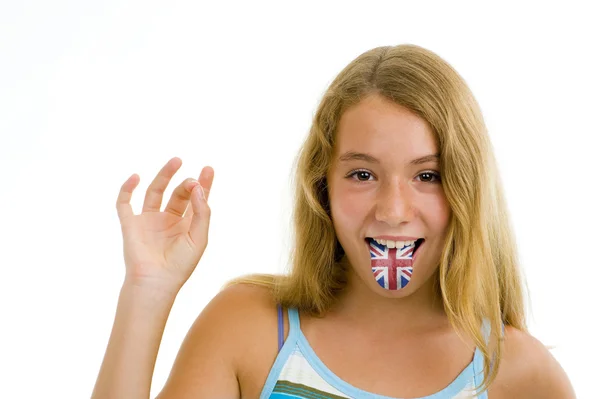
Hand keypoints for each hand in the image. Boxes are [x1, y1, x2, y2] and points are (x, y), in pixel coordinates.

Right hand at [115, 157, 213, 291]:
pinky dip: (127, 188)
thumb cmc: (180, 265)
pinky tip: (136, 176)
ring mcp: (148, 220)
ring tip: (176, 161)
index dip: (203, 184)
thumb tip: (198, 187)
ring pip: (155, 191)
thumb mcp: (199, 237)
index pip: (196, 199)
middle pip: (178, 193)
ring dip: (164, 175)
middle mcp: (167, 220)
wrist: (156, 282)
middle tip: (193, 179)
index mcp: (186, 224)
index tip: (208, 169)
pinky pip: (125, 203)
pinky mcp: (131, 224)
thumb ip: (202, 212)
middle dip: (187, 183)